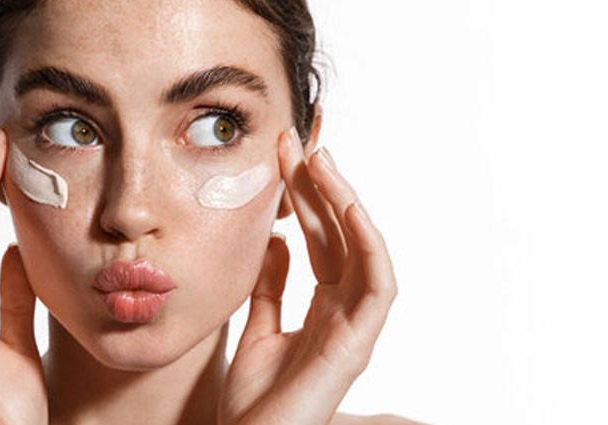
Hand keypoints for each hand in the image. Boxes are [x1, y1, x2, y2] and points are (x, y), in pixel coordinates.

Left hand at [219, 128, 397, 424]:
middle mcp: (344, 311)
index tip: (282, 154)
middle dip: (319, 187)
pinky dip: (368, 243)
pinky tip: (348, 207)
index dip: (304, 196)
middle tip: (295, 141)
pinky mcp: (359, 344)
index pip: (320, 238)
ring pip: (363, 250)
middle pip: (338, 235)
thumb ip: (270, 286)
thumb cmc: (254, 401)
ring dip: (344, 202)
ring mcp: (355, 327)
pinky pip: (377, 285)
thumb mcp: (257, 328)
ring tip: (319, 160)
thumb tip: (274, 239)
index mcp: (322, 307)